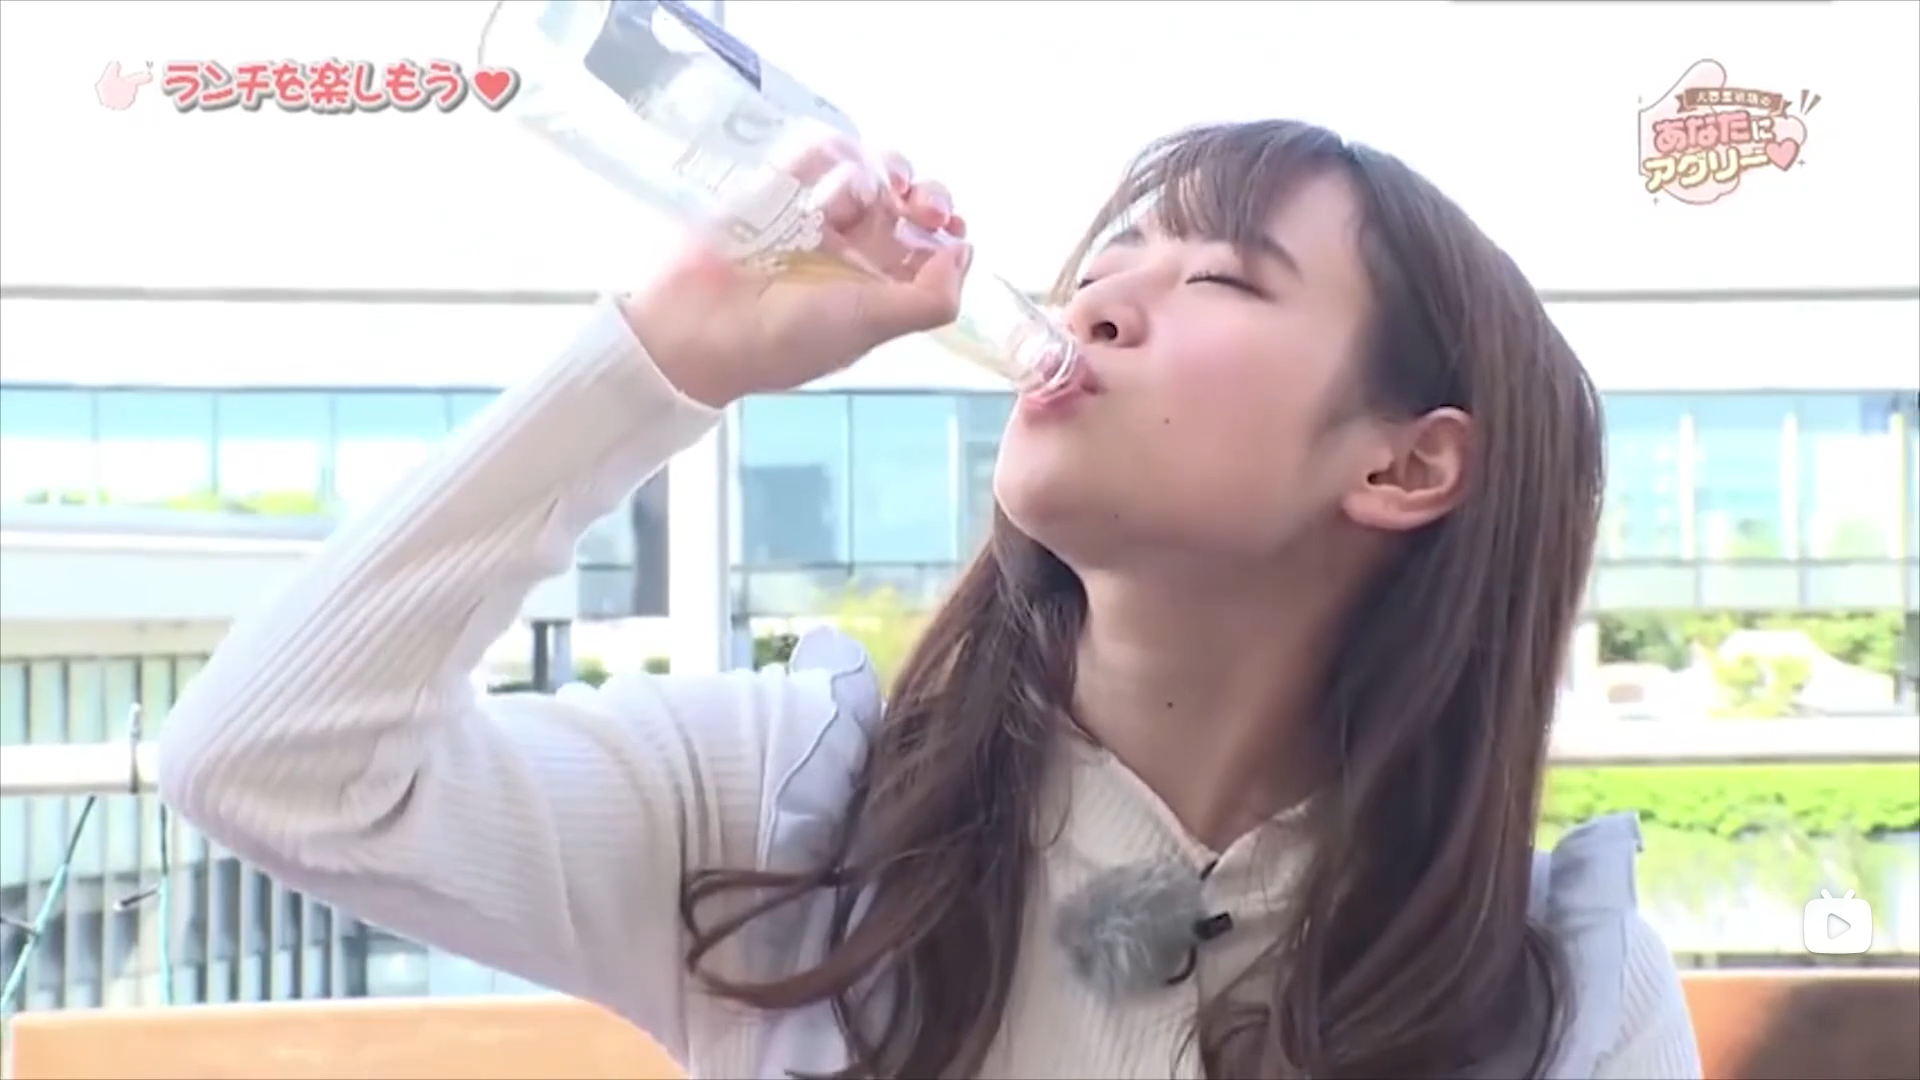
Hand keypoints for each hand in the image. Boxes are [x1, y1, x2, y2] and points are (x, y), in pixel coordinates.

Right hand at [623, 145, 971, 407]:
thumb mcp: (868, 327)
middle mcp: (854, 251)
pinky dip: (831, 155)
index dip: (948, 231)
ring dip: (881, 172)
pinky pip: (817, 155)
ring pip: (871, 172)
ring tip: (862, 194)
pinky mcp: (779, 190)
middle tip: (920, 205)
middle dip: (925, 195)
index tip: (951, 226)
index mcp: (879, 288)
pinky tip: (824, 181)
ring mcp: (816, 218)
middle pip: (910, 203)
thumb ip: (927, 300)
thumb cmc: (783, 338)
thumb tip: (964, 254)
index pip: (931, 248)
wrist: (698, 328)